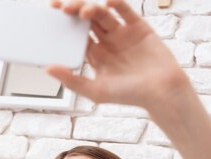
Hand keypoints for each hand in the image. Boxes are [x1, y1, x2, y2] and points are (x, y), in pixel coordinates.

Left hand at [47, 0, 189, 109]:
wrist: (162, 92)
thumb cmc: (130, 96)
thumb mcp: (96, 91)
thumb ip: (71, 80)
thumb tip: (47, 68)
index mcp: (96, 56)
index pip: (75, 35)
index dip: (64, 25)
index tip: (52, 15)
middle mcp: (108, 42)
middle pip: (86, 21)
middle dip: (74, 11)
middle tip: (63, 8)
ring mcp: (123, 33)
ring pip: (103, 14)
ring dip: (92, 8)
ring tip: (85, 11)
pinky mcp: (139, 27)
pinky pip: (125, 11)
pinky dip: (116, 3)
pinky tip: (108, 2)